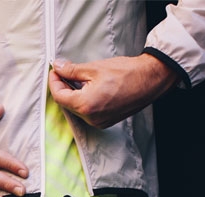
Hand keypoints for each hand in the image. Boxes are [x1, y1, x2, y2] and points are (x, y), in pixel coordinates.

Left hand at [48, 54, 178, 127]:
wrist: (150, 80)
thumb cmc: (126, 73)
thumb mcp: (94, 68)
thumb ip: (72, 70)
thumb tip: (58, 67)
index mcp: (86, 105)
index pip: (59, 96)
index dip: (54, 82)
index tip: (55, 70)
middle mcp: (91, 118)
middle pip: (67, 104)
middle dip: (63, 87)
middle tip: (63, 71)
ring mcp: (99, 122)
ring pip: (77, 109)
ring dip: (73, 94)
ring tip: (76, 78)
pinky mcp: (106, 121)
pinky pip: (88, 112)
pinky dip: (84, 100)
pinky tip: (87, 87)